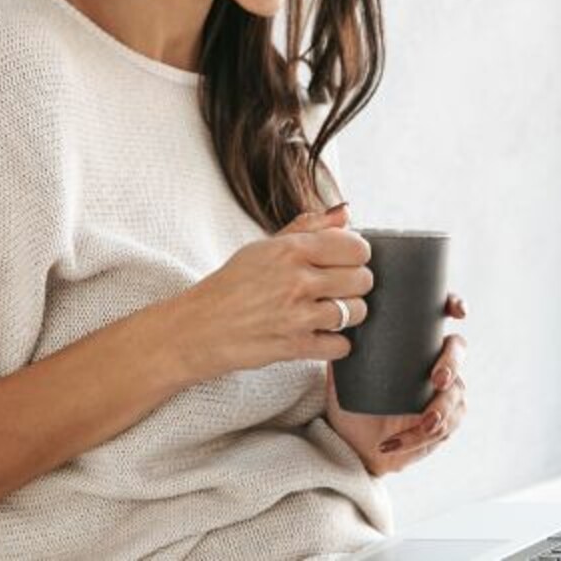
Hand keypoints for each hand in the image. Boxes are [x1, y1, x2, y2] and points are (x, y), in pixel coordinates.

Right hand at [159, 203, 372, 382]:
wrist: (198, 328)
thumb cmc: (230, 286)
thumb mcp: (263, 247)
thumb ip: (307, 228)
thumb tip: (344, 213)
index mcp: (291, 250)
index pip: (355, 246)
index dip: (356, 254)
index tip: (346, 261)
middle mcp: (297, 280)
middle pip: (362, 279)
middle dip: (355, 284)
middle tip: (337, 288)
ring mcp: (298, 316)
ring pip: (357, 312)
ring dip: (348, 314)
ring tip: (329, 312)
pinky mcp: (296, 347)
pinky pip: (342, 346)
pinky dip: (335, 343)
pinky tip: (320, 335)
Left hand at [326, 291, 467, 476]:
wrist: (353, 440)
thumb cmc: (353, 400)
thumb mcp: (342, 369)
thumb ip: (340, 347)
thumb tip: (333, 319)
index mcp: (415, 342)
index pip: (441, 315)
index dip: (456, 306)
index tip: (458, 312)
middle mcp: (435, 362)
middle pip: (458, 352)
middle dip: (451, 364)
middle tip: (437, 379)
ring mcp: (444, 392)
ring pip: (456, 395)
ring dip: (441, 410)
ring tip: (424, 424)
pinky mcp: (444, 423)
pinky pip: (444, 428)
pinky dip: (419, 438)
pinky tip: (399, 441)